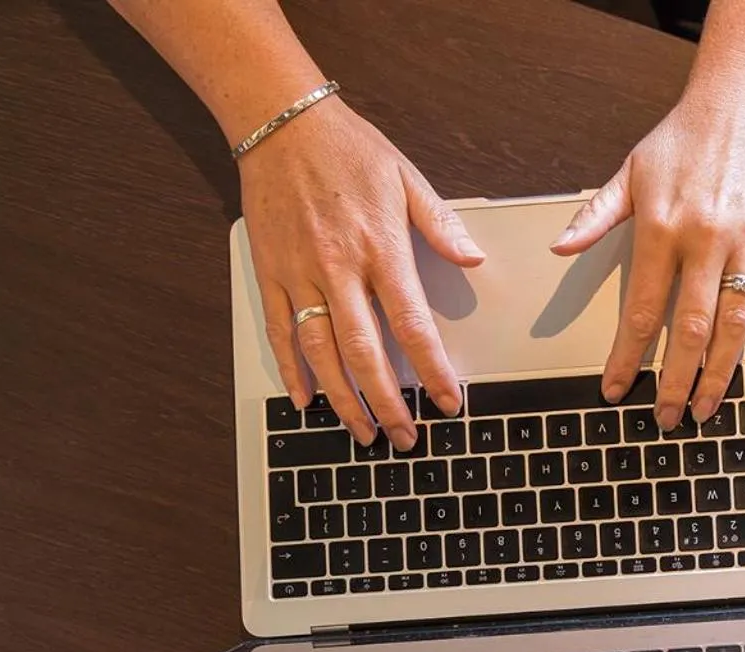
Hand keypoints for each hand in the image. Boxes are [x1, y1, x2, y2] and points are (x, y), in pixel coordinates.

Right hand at [240, 98, 482, 447]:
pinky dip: (293, 370)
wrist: (280, 122)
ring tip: (363, 433)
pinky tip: (308, 400)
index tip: (449, 400)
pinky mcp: (269, 272)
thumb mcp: (407, 179)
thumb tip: (475, 258)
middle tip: (406, 437)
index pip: (412, 326)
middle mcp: (338, 268)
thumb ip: (441, 225)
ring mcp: (298, 274)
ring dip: (344, 399)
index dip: (433, 370)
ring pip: (322, 353)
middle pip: (366, 353)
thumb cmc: (348, 148)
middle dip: (389, 403)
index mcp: (380, 249)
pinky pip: (280, 332)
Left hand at [551, 87, 744, 429]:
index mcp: (661, 226)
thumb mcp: (631, 169)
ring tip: (709, 408)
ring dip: (721, 374)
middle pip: (688, 329)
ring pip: (734, 324)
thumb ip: (596, 214)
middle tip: (668, 418)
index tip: (617, 390)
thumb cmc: (688, 134)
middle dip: (676, 382)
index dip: (627, 358)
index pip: (640, 310)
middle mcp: (705, 238)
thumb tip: (560, 247)